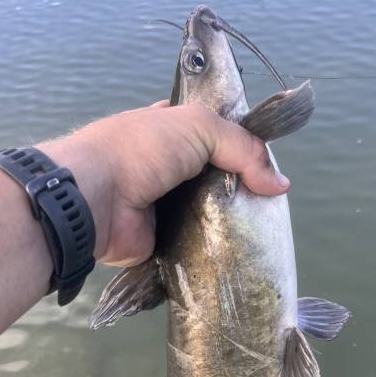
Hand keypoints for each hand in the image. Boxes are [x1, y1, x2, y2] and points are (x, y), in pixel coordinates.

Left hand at [40, 101, 290, 267]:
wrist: (95, 200)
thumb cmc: (141, 151)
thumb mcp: (197, 127)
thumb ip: (242, 148)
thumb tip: (280, 185)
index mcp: (169, 131)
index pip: (213, 134)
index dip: (241, 143)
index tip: (268, 161)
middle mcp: (166, 167)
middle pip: (216, 176)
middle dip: (241, 186)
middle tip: (272, 200)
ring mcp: (164, 206)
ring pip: (210, 212)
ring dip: (233, 219)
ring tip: (265, 227)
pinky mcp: (163, 240)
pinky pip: (198, 243)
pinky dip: (216, 246)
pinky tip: (241, 249)